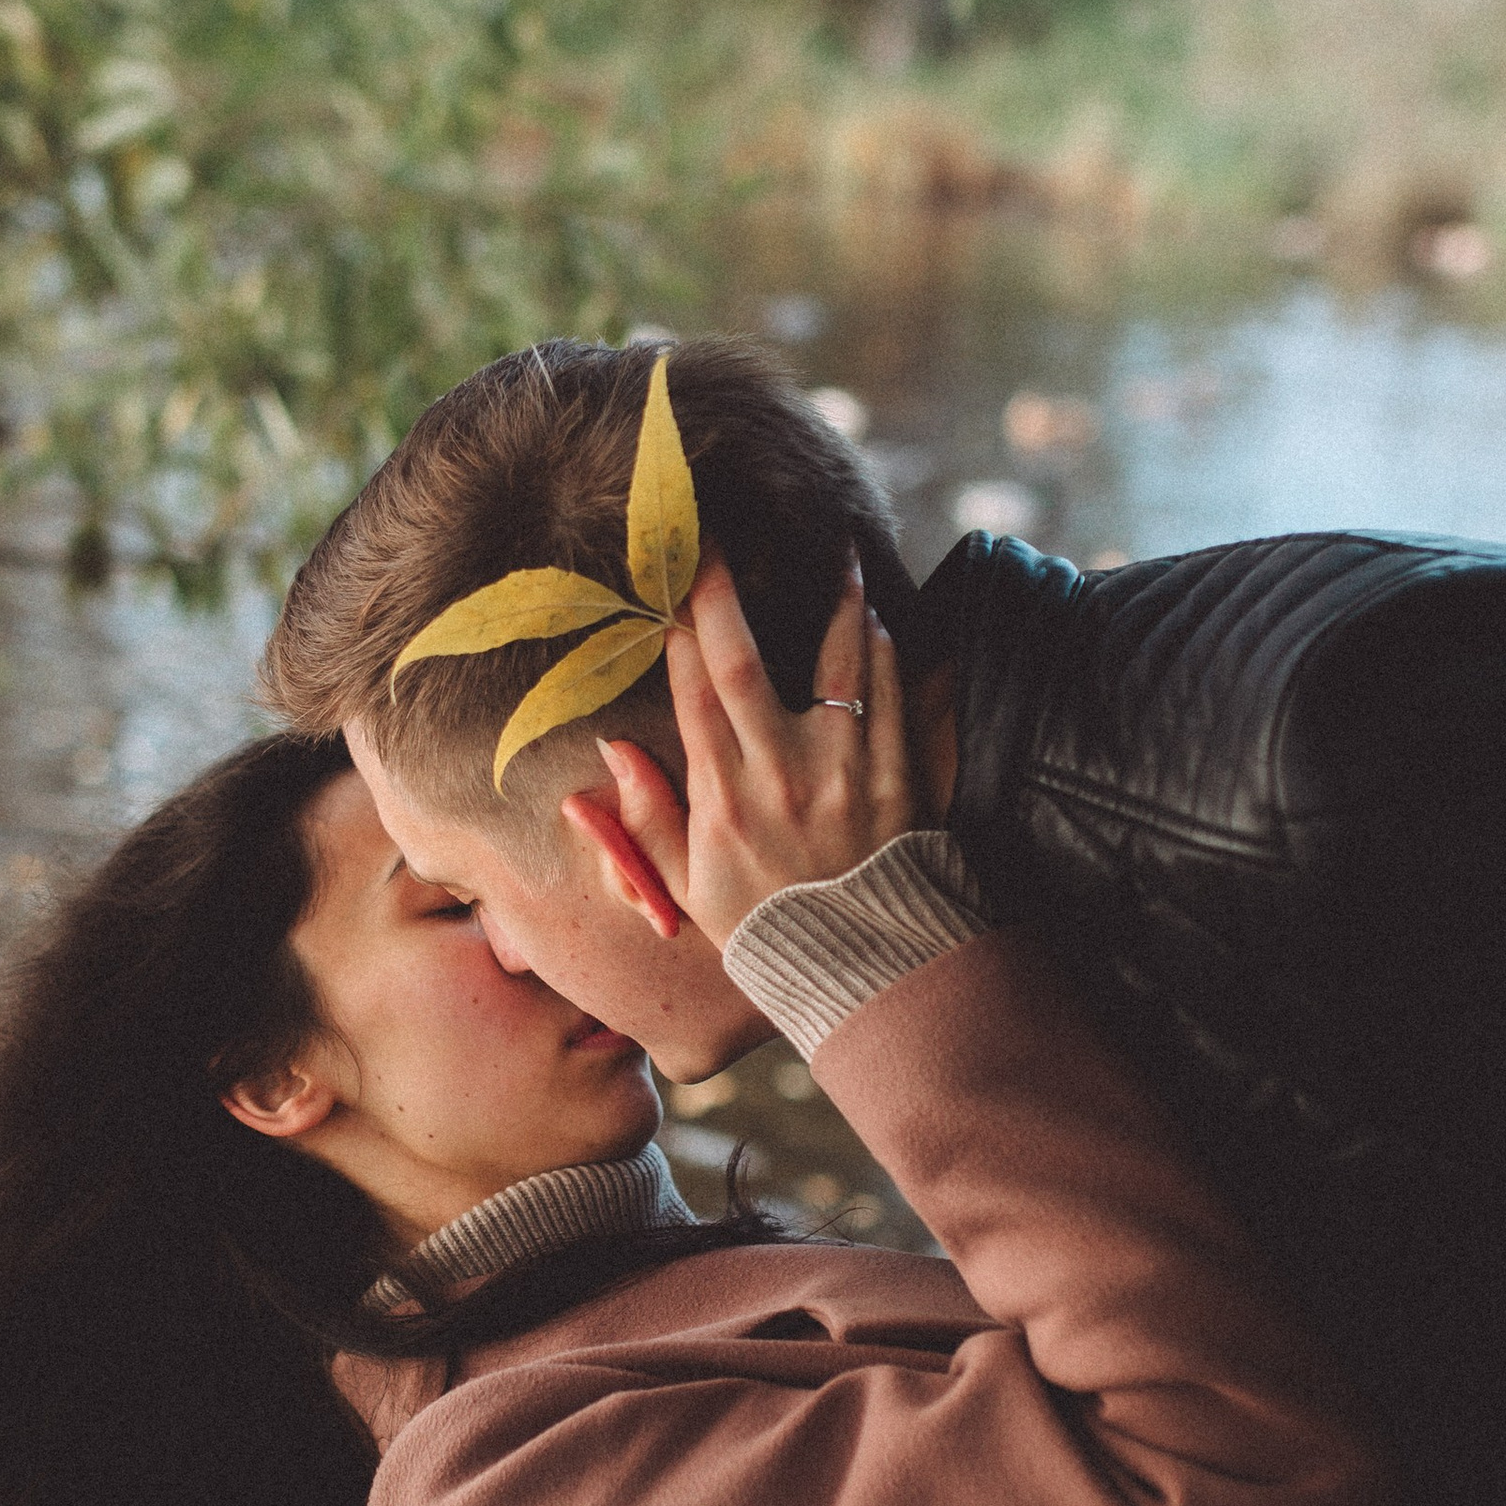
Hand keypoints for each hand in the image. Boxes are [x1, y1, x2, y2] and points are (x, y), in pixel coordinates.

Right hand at [598, 559, 915, 948]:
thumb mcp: (684, 885)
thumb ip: (646, 820)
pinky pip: (890, 700)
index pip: (693, 696)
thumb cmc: (763, 924)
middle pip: (744, 666)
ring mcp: (842, 775)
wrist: (856, 965)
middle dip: (725, 596)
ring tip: (837, 557)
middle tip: (720, 540)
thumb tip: (610, 754)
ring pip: (836, 668)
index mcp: (723, 799)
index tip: (669, 583)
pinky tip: (873, 622)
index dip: (679, 633)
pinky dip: (882, 655)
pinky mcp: (895, 780)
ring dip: (834, 606)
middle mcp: (780, 777)